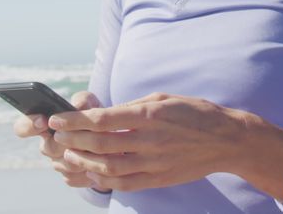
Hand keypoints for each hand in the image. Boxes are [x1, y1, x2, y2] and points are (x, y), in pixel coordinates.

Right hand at [13, 90, 111, 191]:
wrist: (109, 138)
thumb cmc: (93, 115)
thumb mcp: (90, 103)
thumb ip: (83, 99)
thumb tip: (78, 105)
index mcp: (45, 124)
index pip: (23, 127)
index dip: (29, 125)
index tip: (43, 121)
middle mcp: (47, 145)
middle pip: (47, 148)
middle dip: (65, 141)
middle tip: (82, 135)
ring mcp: (57, 163)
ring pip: (63, 164)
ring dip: (81, 156)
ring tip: (97, 147)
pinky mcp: (70, 177)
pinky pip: (74, 177)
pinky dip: (88, 170)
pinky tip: (99, 161)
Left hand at [47, 92, 251, 192]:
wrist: (226, 140)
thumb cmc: (194, 113)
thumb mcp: (163, 99)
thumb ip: (133, 107)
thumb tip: (103, 114)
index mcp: (151, 115)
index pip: (103, 119)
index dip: (75, 120)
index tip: (57, 118)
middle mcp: (151, 140)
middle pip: (101, 143)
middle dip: (73, 139)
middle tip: (56, 134)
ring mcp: (155, 162)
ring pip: (109, 166)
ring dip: (83, 161)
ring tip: (69, 153)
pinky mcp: (159, 178)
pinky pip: (125, 183)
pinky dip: (103, 180)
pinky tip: (90, 172)